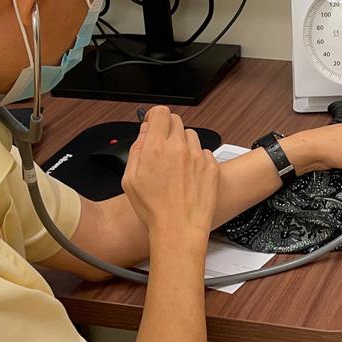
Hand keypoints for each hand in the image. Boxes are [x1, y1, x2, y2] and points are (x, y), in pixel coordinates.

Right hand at [122, 106, 218, 237]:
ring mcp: (197, 156)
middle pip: (176, 121)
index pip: (160, 112)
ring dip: (183, 144)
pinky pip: (204, 152)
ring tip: (177, 166)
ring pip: (191, 136)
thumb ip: (136, 150)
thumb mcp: (130, 180)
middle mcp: (178, 148)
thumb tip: (144, 133)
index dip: (155, 116)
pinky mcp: (211, 166)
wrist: (178, 228)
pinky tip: (189, 175)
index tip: (154, 122)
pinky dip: (197, 159)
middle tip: (163, 147)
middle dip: (168, 130)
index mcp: (156, 148)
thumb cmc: (154, 209)